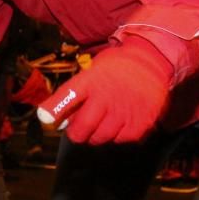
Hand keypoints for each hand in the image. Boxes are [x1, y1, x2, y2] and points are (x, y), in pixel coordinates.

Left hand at [36, 36, 171, 144]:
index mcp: (90, 80)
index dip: (54, 110)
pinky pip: (121, 140)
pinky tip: (120, 122)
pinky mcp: (141, 122)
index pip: (67, 97)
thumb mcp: (91, 72)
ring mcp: (124, 110)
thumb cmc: (115, 68)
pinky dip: (118, 135)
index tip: (45, 118)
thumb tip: (53, 119)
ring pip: (100, 138)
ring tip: (103, 122)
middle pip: (81, 129)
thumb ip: (73, 95)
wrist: (152, 60)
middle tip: (79, 129)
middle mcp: (106, 96)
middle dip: (77, 133)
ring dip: (97, 135)